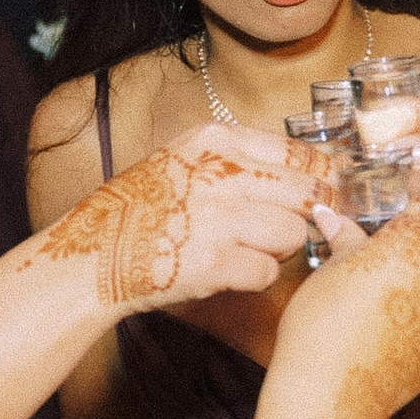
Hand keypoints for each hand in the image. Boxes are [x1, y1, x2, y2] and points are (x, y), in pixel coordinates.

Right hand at [35, 122, 334, 312]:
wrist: (92, 254)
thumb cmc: (144, 209)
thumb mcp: (187, 160)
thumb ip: (241, 160)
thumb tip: (312, 175)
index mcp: (216, 140)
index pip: (298, 152)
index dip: (322, 177)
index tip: (327, 193)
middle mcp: (220, 172)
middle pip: (307, 193)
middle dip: (305, 216)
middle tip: (289, 228)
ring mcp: (219, 218)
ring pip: (293, 234)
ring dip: (276, 249)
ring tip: (243, 250)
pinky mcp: (215, 262)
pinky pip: (268, 272)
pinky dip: (252, 278)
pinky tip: (224, 271)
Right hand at [268, 183, 419, 418]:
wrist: (331, 397)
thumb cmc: (321, 329)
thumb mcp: (329, 270)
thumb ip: (346, 238)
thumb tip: (335, 218)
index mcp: (412, 243)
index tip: (402, 193)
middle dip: (415, 236)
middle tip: (380, 241)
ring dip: (417, 273)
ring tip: (378, 285)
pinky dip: (419, 307)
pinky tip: (385, 320)